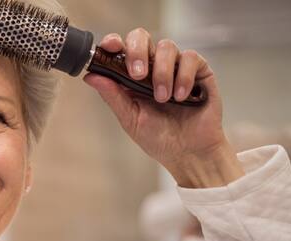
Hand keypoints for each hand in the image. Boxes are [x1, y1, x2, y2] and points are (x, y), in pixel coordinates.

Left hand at [83, 29, 244, 187]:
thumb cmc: (158, 138)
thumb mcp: (130, 118)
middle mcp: (153, 67)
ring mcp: (176, 67)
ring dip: (162, 72)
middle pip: (142, 37)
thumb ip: (112, 96)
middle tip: (137, 75)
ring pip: (167, 46)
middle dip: (137, 52)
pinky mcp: (199, 71)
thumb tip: (90, 76)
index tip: (110, 46)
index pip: (121, 49)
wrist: (188, 153)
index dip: (113, 42)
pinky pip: (191, 58)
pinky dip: (184, 76)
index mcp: (132, 76)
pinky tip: (182, 97)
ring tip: (163, 98)